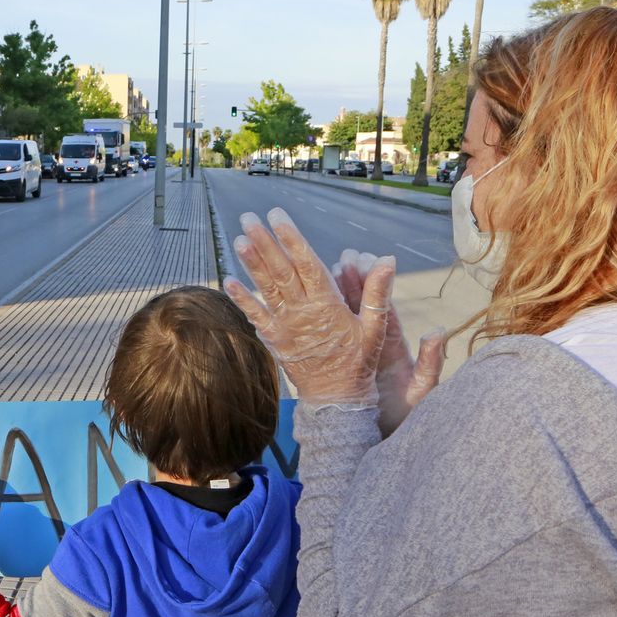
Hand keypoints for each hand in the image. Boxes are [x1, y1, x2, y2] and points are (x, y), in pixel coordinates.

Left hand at [224, 208, 393, 405]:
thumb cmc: (359, 362)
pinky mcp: (274, 341)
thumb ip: (377, 293)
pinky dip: (242, 299)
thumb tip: (388, 259)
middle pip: (280, 270)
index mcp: (327, 304)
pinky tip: (229, 281)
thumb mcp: (375, 328)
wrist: (337, 399)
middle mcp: (302, 312)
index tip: (278, 216)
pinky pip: (255, 317)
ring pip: (266, 289)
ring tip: (238, 239)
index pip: (306, 263)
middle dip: (265, 242)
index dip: (291, 238)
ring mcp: (285, 326)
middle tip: (249, 218)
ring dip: (251, 264)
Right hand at [332, 249, 445, 434]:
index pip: (381, 309)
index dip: (371, 283)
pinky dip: (314, 325)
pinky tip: (300, 308)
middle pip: (359, 308)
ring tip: (317, 272)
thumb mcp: (420, 394)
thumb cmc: (403, 423)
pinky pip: (326, 344)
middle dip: (348, 281)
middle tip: (339, 258)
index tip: (361, 259)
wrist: (380, 447)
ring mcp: (354, 359)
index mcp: (393, 349)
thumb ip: (430, 363)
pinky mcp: (339, 371)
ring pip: (340, 322)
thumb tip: (438, 330)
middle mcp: (373, 349)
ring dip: (330, 297)